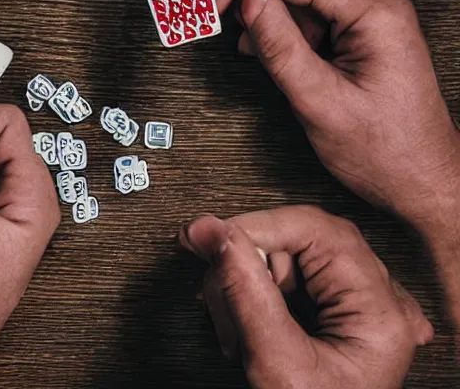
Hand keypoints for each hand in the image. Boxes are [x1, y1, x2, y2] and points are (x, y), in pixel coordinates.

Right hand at [180, 206, 432, 388]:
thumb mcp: (274, 359)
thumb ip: (245, 292)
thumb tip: (214, 233)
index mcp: (378, 310)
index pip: (314, 229)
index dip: (255, 226)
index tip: (206, 236)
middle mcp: (376, 303)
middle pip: (297, 244)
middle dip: (245, 266)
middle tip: (213, 293)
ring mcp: (355, 312)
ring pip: (284, 263)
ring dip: (242, 290)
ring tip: (234, 332)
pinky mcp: (331, 321)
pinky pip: (284, 288)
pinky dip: (252, 304)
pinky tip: (245, 334)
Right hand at [214, 0, 459, 226]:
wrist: (420, 179)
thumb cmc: (385, 151)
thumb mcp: (320, 102)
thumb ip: (281, 47)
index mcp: (378, 16)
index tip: (224, 5)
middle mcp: (377, 3)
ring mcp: (366, 14)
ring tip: (229, 8)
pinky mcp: (352, 30)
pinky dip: (274, 7)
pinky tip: (253, 37)